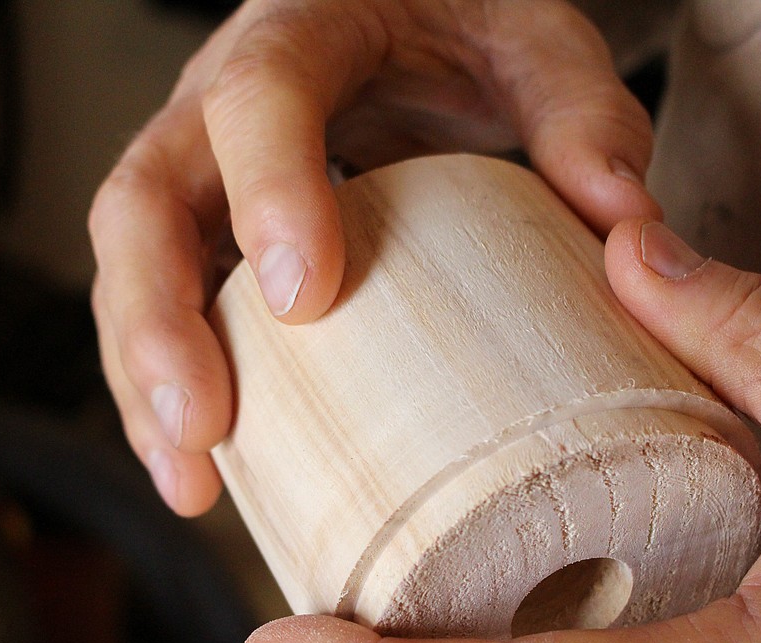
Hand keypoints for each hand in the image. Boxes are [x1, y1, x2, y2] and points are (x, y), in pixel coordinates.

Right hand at [87, 0, 658, 514]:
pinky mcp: (215, 228)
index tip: (301, 299)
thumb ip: (581, 112)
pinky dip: (175, 386)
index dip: (267, 189)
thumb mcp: (537, 40)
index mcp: (305, 27)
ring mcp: (209, 168)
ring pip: (133, 265)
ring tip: (189, 479)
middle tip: (202, 426)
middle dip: (158, 319)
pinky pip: (169, 301)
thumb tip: (627, 228)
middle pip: (144, 198)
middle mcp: (227, 99)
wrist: (416, 11)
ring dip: (145, 378)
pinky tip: (210, 465)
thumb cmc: (471, 23)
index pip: (259, 94)